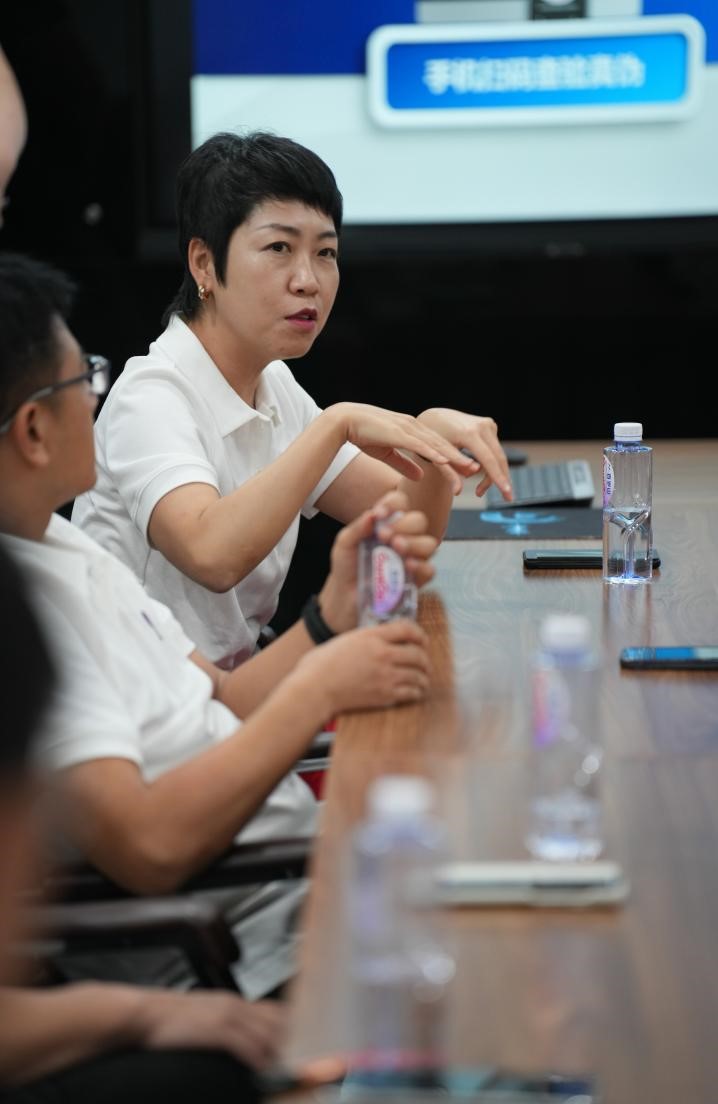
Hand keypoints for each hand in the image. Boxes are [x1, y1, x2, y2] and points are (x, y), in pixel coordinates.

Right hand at [139, 989, 283, 1069]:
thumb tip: (243, 1040)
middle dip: (288, 1042)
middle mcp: (236, 1006)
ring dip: (276, 1053)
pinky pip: (248, 1046)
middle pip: (277, 1021)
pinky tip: (261, 1069)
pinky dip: (259, 1059)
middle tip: (293, 1061)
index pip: (274, 1011)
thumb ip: (226, 1022)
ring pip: (267, 1034)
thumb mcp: (205, 1013)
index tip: (295, 1045)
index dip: (287, 1029)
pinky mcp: (218, 1031)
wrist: (146, 1015)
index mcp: (233, 1002)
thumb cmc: (170, 1019)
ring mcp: (228, 1017)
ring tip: (281, 1070)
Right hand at [296, 619, 431, 714]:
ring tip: (423, 679)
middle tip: (424, 663)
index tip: (422, 640)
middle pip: (418, 654)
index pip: (407, 629)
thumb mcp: (347, 639)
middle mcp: (383, 654)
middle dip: (424, 659)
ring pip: (419, 675)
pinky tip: (415, 692)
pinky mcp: (385, 695)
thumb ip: (368, 638)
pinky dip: (417, 692)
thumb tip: (384, 639)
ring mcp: (386, 676)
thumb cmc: (322, 664)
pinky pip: (412, 693)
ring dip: (423, 677)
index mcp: (372, 637)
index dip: (420, 634)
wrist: (315, 688)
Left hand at [318, 490, 436, 633]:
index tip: (380, 514)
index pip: (400, 504)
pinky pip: (430, 570)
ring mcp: (411, 558)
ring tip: (396, 547)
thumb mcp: (344, 544)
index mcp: (387, 524)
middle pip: (419, 521)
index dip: (394, 504)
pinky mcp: (415, 580)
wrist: (344, 599)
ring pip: (429, 543)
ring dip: (414, 543)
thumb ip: (357, 528)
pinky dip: (421, 565)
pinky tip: (407, 565)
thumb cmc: (346, 567)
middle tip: (385, 535)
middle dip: (404, 525)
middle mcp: (403, 537)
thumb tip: (373, 514)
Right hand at [328, 402, 475, 493]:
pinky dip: (434, 453)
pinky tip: (446, 461)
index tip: (467, 469)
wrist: (345, 421)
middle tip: (477, 470)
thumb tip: (420, 476)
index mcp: (412, 431)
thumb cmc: (363, 435)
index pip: (437, 446)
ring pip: (435, 446)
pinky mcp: (398, 433)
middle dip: (460, 458)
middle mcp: (414, 427)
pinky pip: (420, 445)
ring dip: (453, 458)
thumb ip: (404, 465)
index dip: (453, 458)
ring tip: (469, 468)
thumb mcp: (387, 454)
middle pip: (442, 446)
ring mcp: (407, 429)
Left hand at [417, 408, 512, 501]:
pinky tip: (476, 473)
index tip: (507, 492)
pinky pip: (494, 450)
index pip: (489, 459)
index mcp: (469, 433)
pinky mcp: (489, 426)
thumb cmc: (432, 439)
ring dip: (492, 475)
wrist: (434, 417)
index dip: (498, 478)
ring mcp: (488, 424)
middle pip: (498, 458)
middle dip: (502, 480)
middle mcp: (482, 426)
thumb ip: (449, 474)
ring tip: (479, 491)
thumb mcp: (438, 457)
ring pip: (498, 456)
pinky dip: (489, 465)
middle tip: (507, 499)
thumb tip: (458, 491)